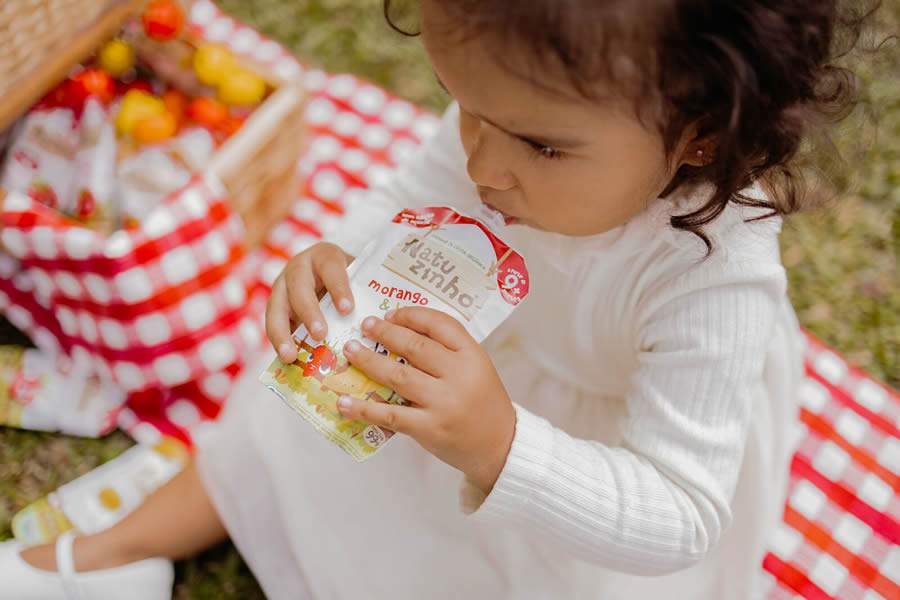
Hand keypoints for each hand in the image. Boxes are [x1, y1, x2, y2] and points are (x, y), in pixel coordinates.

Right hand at [266, 242, 353, 362]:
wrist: (327, 275)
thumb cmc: (348, 279)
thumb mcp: (357, 277)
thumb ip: (365, 293)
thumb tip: (380, 321)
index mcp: (325, 256)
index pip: (331, 268)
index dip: (338, 288)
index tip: (347, 309)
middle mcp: (299, 267)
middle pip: (300, 286)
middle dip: (309, 312)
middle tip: (320, 335)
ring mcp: (282, 285)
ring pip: (277, 306)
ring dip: (282, 332)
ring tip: (290, 356)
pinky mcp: (274, 305)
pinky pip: (272, 324)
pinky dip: (278, 341)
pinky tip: (286, 359)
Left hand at [337, 307, 515, 493]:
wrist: (500, 446)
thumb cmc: (483, 403)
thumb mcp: (476, 369)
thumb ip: (448, 353)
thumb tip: (400, 332)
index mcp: (472, 355)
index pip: (439, 324)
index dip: (411, 315)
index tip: (391, 314)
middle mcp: (459, 376)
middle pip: (414, 346)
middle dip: (385, 333)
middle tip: (365, 325)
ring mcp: (443, 403)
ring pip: (397, 375)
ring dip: (368, 361)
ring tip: (351, 350)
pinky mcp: (429, 429)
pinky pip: (390, 415)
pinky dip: (364, 408)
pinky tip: (345, 402)